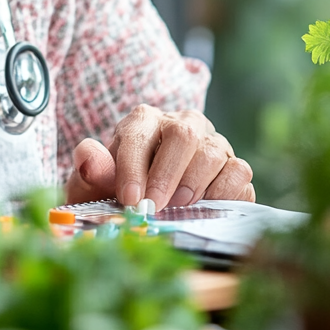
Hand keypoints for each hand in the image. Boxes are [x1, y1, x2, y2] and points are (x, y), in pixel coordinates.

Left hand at [64, 105, 253, 209]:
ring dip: (194, 184)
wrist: (152, 207)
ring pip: (213, 152)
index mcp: (144, 120)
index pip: (139, 134)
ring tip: (178, 207)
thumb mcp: (96, 183)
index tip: (129, 199)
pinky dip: (224, 193)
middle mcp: (182, 124)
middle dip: (166, 175)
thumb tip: (89, 156)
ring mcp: (212, 143)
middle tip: (155, 206)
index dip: (133, 167)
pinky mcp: (234, 166)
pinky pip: (239, 172)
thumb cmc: (120, 191)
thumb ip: (91, 168)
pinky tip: (205, 208)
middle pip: (183, 135)